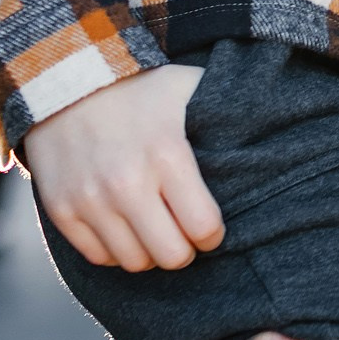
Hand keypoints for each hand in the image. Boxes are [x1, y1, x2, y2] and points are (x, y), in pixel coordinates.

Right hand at [25, 64, 222, 270]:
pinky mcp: (61, 209)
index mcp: (168, 155)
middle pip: (171, 256)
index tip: (209, 227)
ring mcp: (90, 199)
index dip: (213, 235)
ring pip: (134, 262)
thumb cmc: (139, 88)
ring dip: (151, 251)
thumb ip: (227, 110)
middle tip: (184, 233)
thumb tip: (277, 121)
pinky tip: (126, 227)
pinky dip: (115, 249)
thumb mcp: (187, 87)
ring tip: (156, 230)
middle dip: (185, 249)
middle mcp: (127, 183)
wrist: (65, 78)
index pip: (203, 228)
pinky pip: (98, 256)